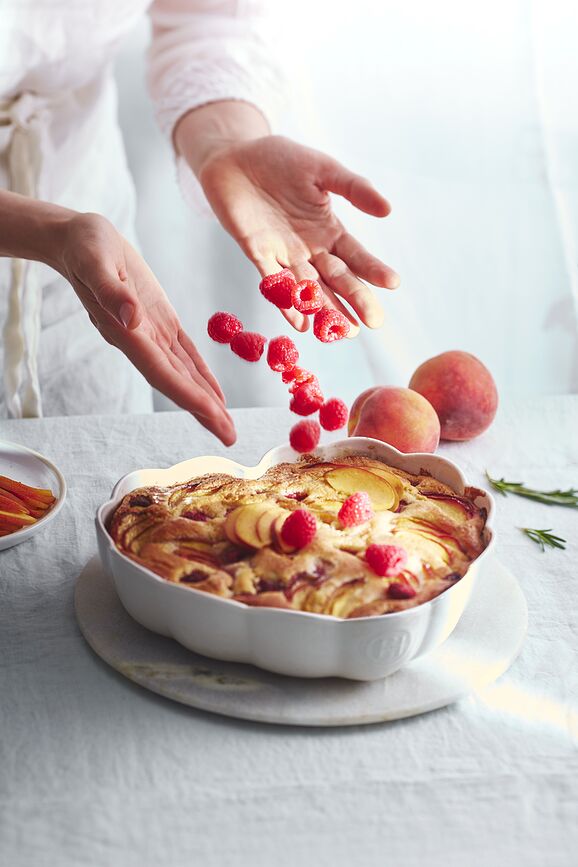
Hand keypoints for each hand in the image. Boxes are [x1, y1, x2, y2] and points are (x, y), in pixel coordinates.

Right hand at [55, 213, 235, 444]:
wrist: (79, 240)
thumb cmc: (85, 247)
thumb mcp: (96, 262)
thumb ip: (112, 291)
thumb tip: (132, 319)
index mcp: (127, 333)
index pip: (162, 372)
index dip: (188, 395)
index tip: (212, 414)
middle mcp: (141, 342)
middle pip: (177, 383)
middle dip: (203, 411)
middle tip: (230, 437)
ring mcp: (151, 334)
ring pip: (184, 374)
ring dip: (206, 400)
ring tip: (227, 425)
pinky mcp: (161, 322)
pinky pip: (185, 355)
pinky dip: (201, 376)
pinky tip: (215, 394)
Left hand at [197, 135, 398, 333]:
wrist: (235, 157)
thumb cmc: (281, 161)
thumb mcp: (323, 169)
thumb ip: (353, 188)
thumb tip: (388, 209)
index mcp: (329, 230)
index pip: (355, 255)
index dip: (373, 269)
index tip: (393, 283)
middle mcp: (310, 249)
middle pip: (336, 279)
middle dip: (354, 300)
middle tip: (373, 322)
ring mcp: (284, 255)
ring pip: (309, 288)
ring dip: (325, 310)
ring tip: (341, 331)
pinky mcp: (257, 253)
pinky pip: (273, 282)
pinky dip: (286, 303)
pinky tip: (301, 323)